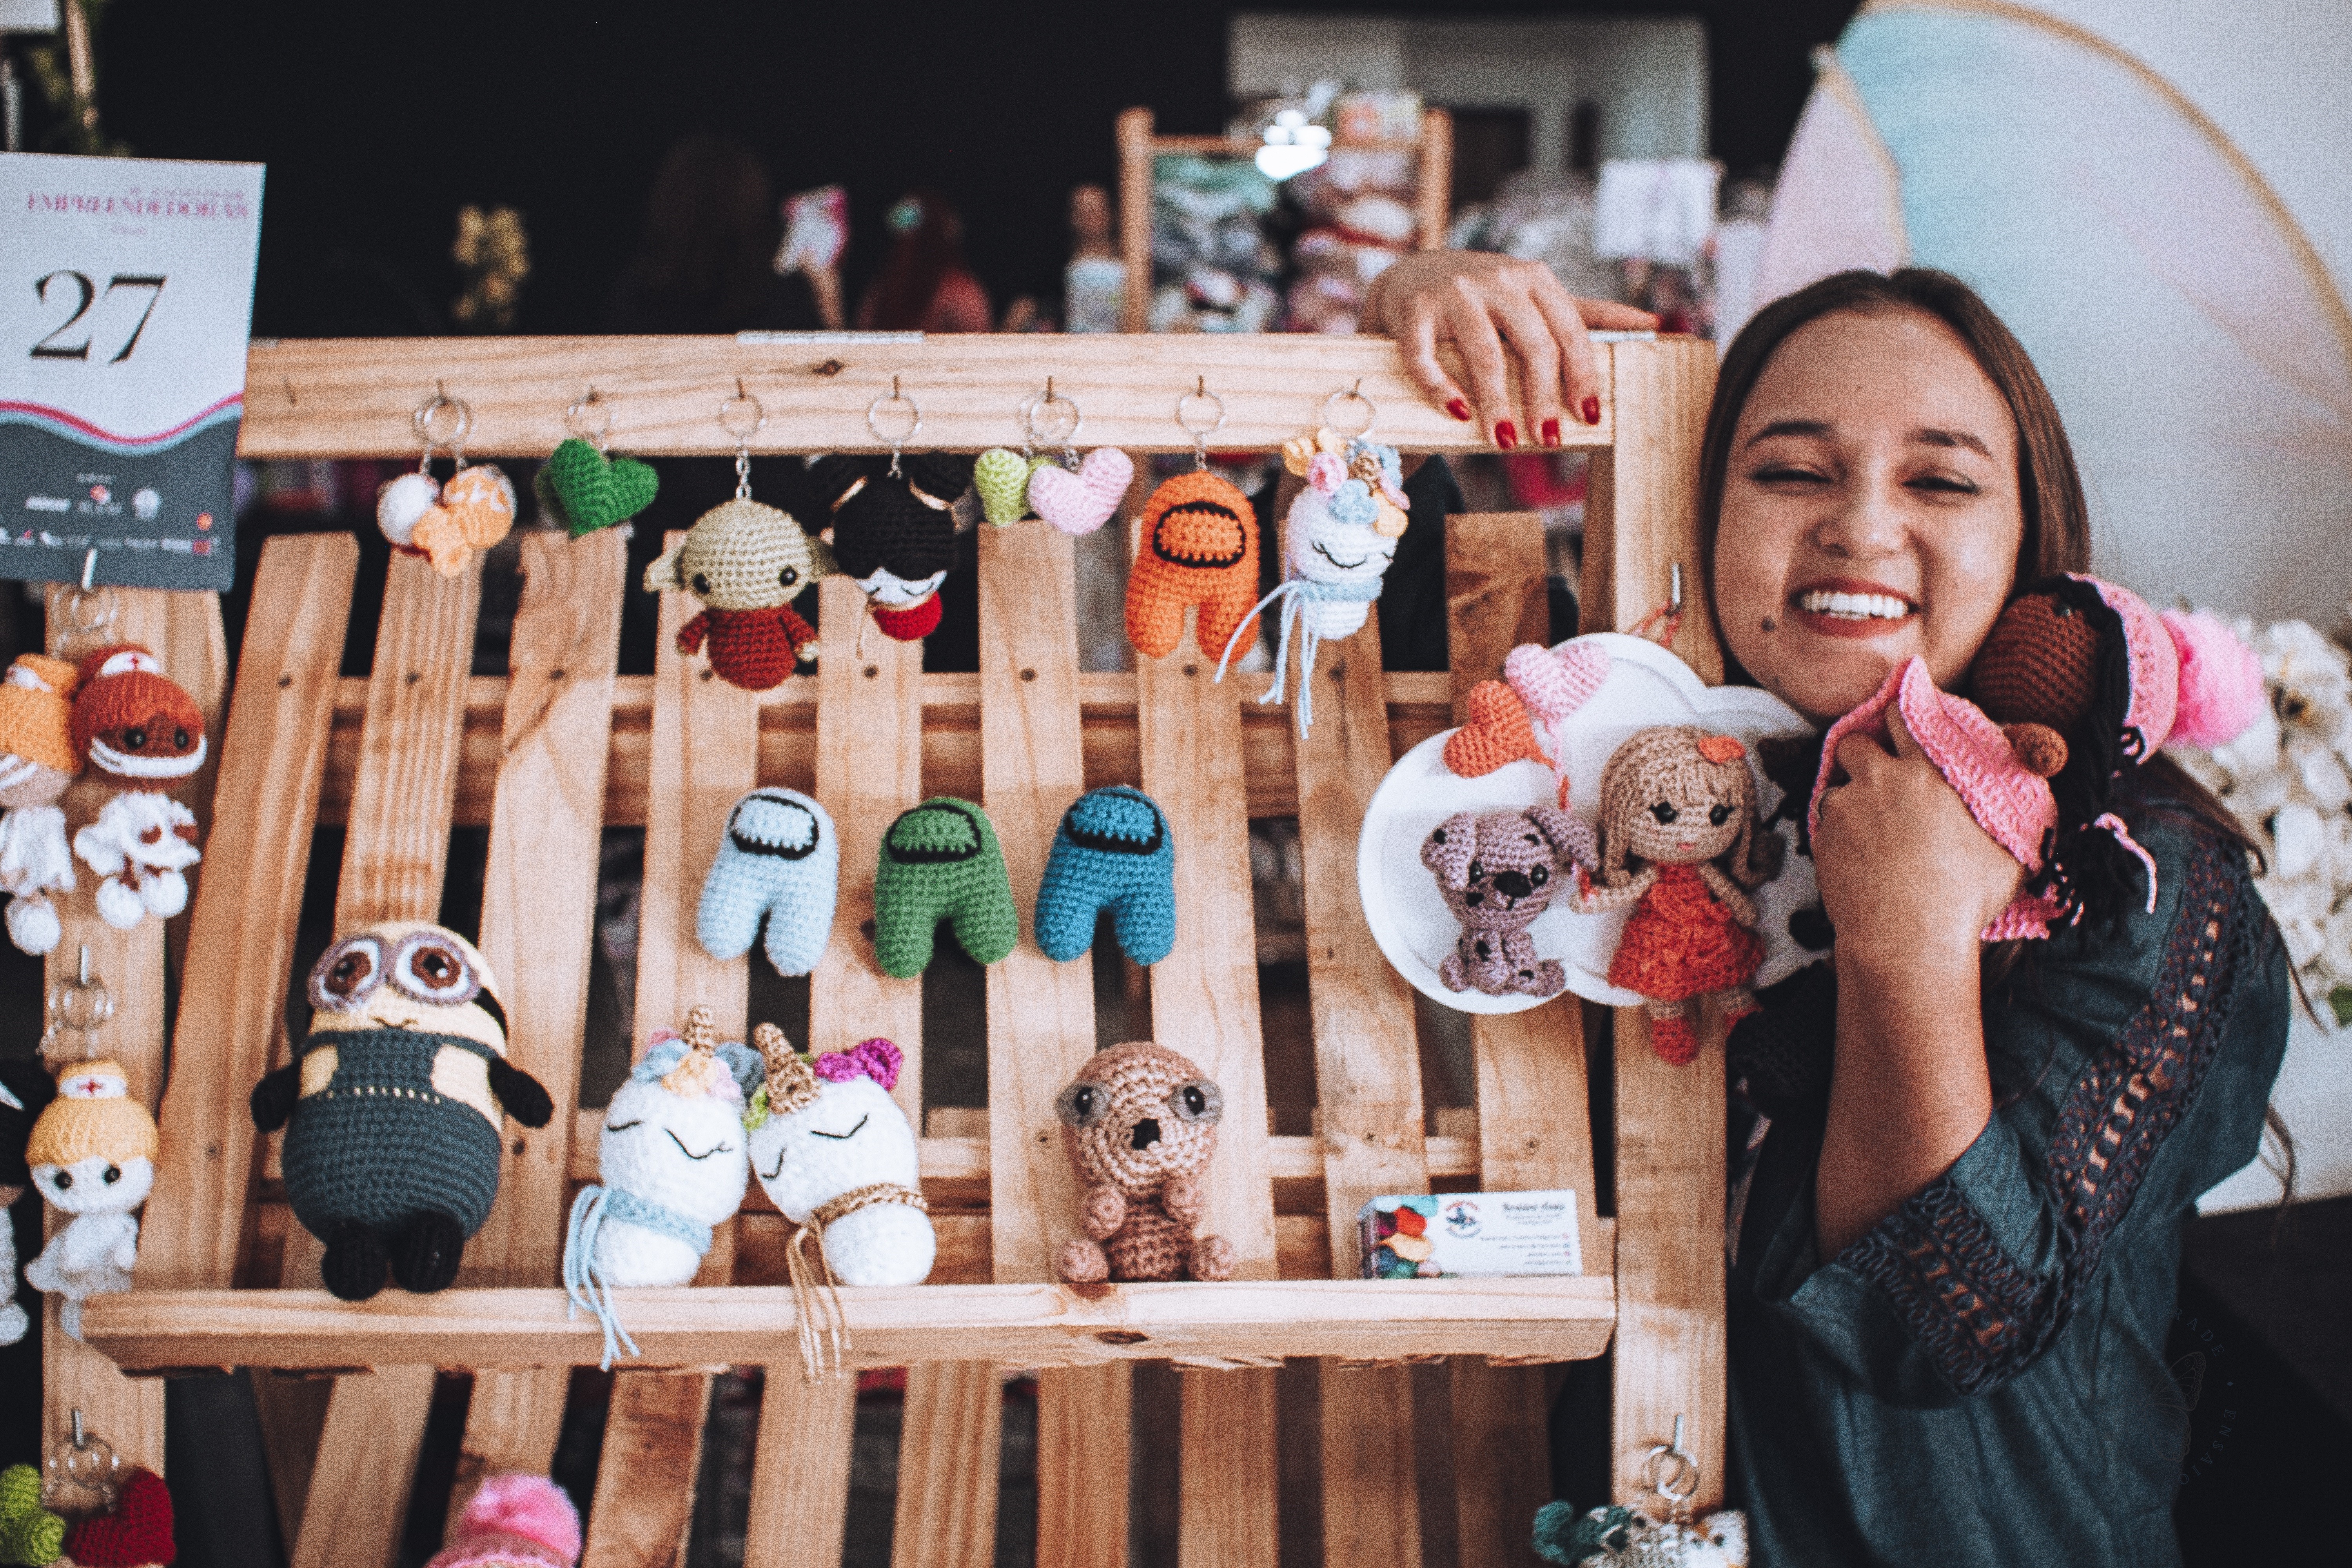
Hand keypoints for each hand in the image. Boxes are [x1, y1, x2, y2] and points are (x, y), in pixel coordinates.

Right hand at [1358, 251, 1656, 446]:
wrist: (1410, 277)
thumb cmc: (1483, 297)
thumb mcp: (1535, 297)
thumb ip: (1588, 313)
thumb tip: (1651, 323)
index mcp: (1534, 278)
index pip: (1568, 329)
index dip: (1581, 375)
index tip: (1588, 416)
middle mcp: (1496, 279)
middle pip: (1531, 342)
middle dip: (1541, 395)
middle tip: (1546, 438)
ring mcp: (1452, 293)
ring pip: (1482, 351)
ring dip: (1496, 400)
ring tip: (1504, 440)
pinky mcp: (1413, 312)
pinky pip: (1425, 355)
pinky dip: (1440, 386)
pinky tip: (1456, 413)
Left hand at [1813, 705, 2024, 954]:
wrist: (1909, 940)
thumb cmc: (1965, 898)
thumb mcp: (2009, 849)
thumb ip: (2012, 810)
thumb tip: (2029, 788)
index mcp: (1925, 772)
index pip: (1902, 716)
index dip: (1898, 716)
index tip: (1900, 725)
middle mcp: (1879, 781)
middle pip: (1853, 741)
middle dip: (1862, 752)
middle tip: (1877, 775)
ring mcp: (1844, 810)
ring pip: (1836, 787)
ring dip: (1850, 799)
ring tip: (1872, 829)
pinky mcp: (1822, 841)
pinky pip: (1826, 827)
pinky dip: (1839, 835)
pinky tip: (1860, 859)